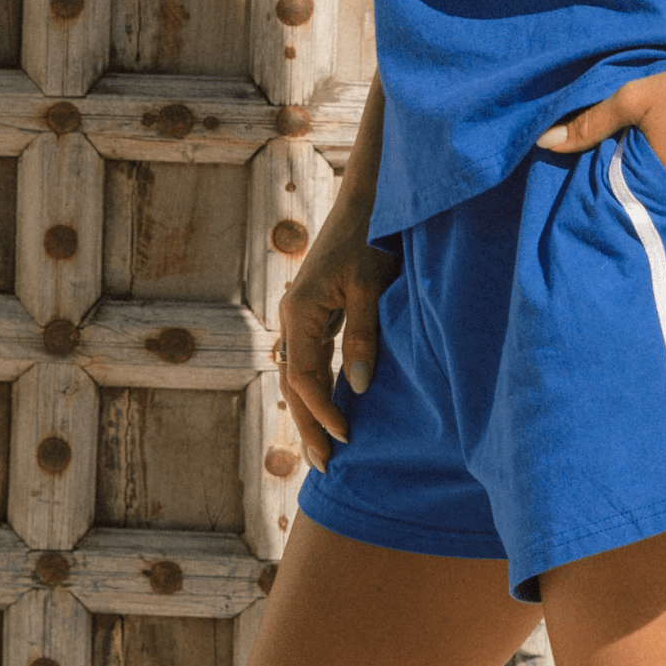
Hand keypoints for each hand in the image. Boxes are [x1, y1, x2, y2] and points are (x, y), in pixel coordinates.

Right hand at [278, 199, 400, 470]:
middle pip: (294, 383)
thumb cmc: (371, 236)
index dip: (322, 413)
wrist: (368, 198)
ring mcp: (302, 314)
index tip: (345, 439)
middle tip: (325, 468)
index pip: (304, 378)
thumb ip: (364, 334)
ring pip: (299, 374)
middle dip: (308, 425)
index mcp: (302, 311)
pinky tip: (331, 406)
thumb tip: (360, 387)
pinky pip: (310, 359)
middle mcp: (294, 317)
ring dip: (310, 411)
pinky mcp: (315, 311)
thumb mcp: (372, 284)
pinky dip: (318, 388)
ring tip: (324, 449)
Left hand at [537, 58, 665, 210]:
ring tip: (664, 173)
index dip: (606, 197)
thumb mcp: (635, 100)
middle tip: (633, 177)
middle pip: (646, 211)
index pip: (615, 206)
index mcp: (649, 186)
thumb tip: (544, 143)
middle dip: (635, 200)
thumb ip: (590, 124)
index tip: (594, 193)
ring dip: (664, 198)